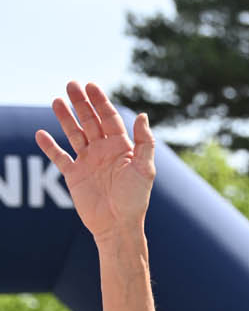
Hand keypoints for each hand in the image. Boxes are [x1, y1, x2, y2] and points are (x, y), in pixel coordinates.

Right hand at [35, 82, 154, 242]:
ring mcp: (88, 162)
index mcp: (120, 148)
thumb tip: (142, 116)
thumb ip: (144, 143)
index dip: (100, 102)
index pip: (109, 118)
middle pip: (90, 121)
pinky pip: (59, 157)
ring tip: (57, 101)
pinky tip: (41, 134)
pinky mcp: (74, 176)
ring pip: (74, 134)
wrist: (118, 226)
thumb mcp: (144, 170)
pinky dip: (49, 147)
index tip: (91, 86)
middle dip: (81, 103)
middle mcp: (103, 151)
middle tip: (71, 84)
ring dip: (65, 118)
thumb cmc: (135, 200)